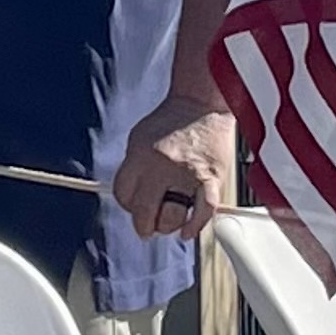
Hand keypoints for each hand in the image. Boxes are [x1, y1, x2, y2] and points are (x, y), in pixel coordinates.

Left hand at [111, 93, 236, 242]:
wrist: (201, 102)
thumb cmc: (171, 119)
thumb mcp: (139, 138)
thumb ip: (133, 168)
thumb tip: (131, 199)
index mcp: (140, 155)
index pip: (124, 195)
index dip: (128, 206)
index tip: (134, 208)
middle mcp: (161, 166)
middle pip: (144, 212)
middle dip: (144, 225)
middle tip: (148, 227)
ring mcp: (187, 174)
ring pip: (171, 217)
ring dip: (168, 225)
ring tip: (169, 222)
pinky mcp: (211, 178)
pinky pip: (203, 212)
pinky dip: (195, 226)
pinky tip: (187, 231)